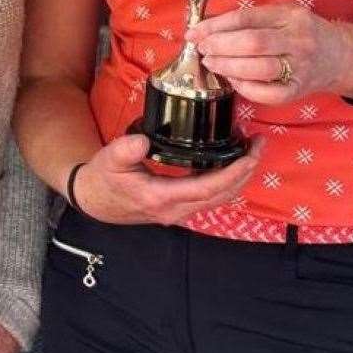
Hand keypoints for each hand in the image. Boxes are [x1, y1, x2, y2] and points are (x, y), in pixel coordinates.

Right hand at [73, 133, 259, 226]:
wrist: (94, 201)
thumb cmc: (103, 179)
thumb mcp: (109, 160)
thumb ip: (125, 150)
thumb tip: (143, 141)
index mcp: (161, 197)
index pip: (208, 187)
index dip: (233, 172)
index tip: (249, 153)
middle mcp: (176, 210)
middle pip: (223, 195)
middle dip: (246, 171)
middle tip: (259, 145)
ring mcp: (180, 212)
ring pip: (221, 199)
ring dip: (240, 177)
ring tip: (251, 152)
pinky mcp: (180, 208)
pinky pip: (212, 198)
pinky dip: (228, 182)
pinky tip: (231, 164)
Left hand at [189, 4, 352, 106]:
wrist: (341, 56)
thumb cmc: (303, 32)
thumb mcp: (283, 14)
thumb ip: (252, 18)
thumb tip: (208, 26)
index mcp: (291, 15)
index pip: (246, 18)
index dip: (216, 25)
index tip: (196, 31)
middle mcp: (298, 40)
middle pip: (252, 43)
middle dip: (219, 46)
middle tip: (203, 48)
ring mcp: (300, 67)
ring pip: (259, 69)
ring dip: (228, 66)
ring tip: (212, 62)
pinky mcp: (299, 90)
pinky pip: (268, 93)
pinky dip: (245, 88)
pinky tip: (233, 80)